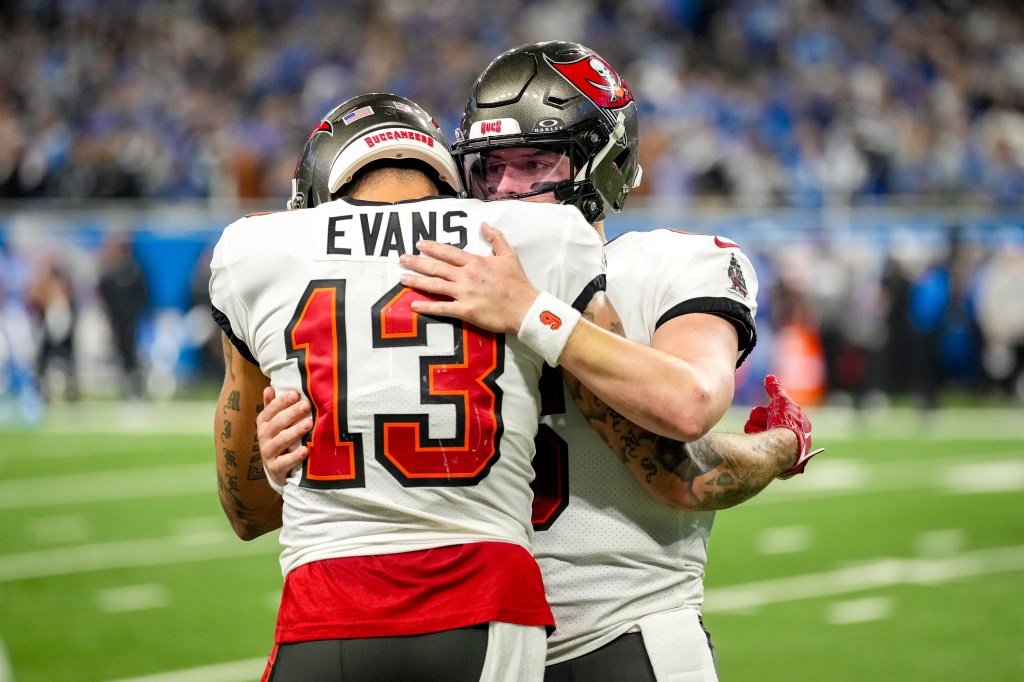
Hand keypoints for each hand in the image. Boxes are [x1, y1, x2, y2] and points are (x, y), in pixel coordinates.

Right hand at [256, 387, 312, 489]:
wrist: (275, 469)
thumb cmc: (277, 439)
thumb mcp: (272, 422)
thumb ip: (272, 406)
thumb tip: (269, 387)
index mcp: (263, 423)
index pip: (271, 410)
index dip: (282, 401)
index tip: (296, 394)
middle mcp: (263, 436)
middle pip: (277, 423)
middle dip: (292, 413)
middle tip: (307, 405)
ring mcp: (268, 453)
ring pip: (281, 440)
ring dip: (295, 431)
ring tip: (309, 423)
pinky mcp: (275, 468)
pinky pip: (285, 462)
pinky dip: (295, 456)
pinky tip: (305, 450)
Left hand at [399, 223, 538, 333]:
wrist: (525, 307)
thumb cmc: (518, 283)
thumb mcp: (509, 255)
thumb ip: (496, 238)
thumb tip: (485, 224)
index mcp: (475, 262)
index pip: (448, 252)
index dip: (432, 247)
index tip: (419, 244)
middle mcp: (466, 276)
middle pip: (436, 267)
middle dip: (417, 261)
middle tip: (402, 258)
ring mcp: (464, 293)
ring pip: (435, 285)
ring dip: (416, 280)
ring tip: (402, 278)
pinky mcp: (465, 310)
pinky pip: (442, 308)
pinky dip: (427, 307)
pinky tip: (414, 305)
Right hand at [744, 375, 823, 478]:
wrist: (785, 447)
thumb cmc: (788, 423)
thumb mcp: (782, 401)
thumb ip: (775, 390)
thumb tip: (770, 377)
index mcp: (795, 426)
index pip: (772, 414)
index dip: (767, 412)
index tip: (769, 413)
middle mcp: (788, 439)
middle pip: (762, 424)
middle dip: (759, 421)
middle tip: (764, 423)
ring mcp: (779, 451)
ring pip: (755, 434)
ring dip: (755, 430)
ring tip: (760, 434)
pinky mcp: (770, 461)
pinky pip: (755, 447)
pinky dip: (753, 442)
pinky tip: (757, 443)